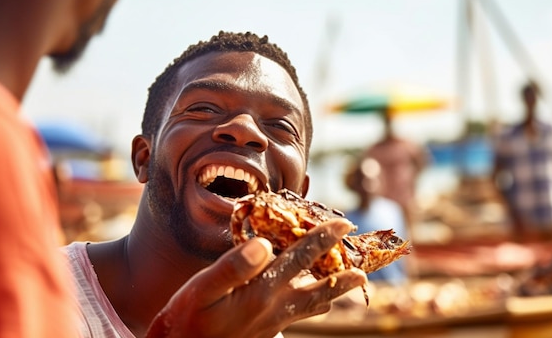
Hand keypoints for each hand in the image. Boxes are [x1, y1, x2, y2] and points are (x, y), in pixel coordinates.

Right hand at [145, 218, 366, 337]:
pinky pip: (300, 315)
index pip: (299, 259)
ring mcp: (272, 324)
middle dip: (342, 273)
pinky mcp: (267, 333)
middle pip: (318, 289)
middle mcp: (274, 309)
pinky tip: (315, 304)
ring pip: (313, 307)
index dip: (322, 239)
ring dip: (334, 293)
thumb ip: (234, 266)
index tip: (343, 224)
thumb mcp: (202, 289)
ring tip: (351, 285)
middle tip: (364, 266)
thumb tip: (265, 244)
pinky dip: (315, 305)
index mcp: (261, 292)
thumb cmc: (187, 321)